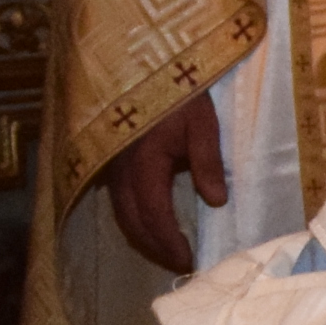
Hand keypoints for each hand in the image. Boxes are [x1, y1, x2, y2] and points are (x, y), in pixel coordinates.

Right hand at [96, 92, 227, 273]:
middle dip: (154, 247)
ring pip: (120, 213)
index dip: (168, 243)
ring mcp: (110, 165)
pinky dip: (133, 217)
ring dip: (142, 235)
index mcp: (144, 164)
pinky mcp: (110, 159)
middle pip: (132, 222)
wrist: (143, 61)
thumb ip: (208, 162)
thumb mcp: (202, 122)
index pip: (154, 216)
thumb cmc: (178, 91)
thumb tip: (215, 202)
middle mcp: (120, 170)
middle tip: (178, 263)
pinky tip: (149, 221)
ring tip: (165, 250)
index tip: (187, 260)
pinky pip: (116, 199)